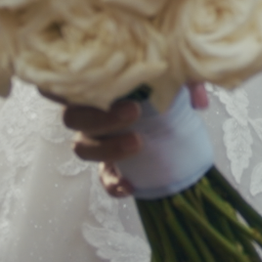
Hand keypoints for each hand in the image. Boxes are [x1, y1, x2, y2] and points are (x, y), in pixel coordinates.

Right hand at [53, 83, 209, 197]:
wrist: (172, 117)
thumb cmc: (160, 85)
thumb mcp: (171, 74)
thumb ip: (184, 80)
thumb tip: (197, 101)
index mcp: (94, 85)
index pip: (64, 83)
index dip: (71, 85)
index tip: (103, 82)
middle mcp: (86, 113)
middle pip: (72, 118)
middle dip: (100, 117)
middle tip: (134, 112)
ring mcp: (93, 141)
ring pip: (82, 148)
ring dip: (107, 148)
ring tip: (138, 143)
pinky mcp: (107, 165)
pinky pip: (103, 177)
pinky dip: (113, 184)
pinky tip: (130, 186)